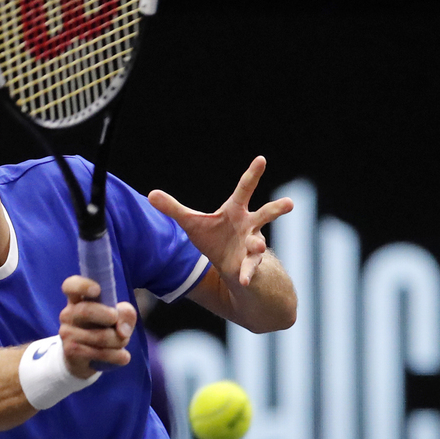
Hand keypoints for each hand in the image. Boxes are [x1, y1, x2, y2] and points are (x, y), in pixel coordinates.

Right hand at [58, 275, 135, 376]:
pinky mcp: (70, 351)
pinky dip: (117, 356)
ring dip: (120, 341)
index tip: (97, 290)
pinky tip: (123, 356)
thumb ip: (126, 314)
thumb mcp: (119, 317)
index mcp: (78, 299)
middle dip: (111, 317)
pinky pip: (101, 353)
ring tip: (122, 342)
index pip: (71, 286)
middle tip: (118, 323)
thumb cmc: (104, 330)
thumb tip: (122, 331)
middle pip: (86, 310)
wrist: (86, 360)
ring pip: (100, 336)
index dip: (82, 285)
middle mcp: (68, 313)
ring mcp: (66, 333)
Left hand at [148, 156, 293, 287]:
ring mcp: (252, 246)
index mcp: (236, 210)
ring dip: (258, 245)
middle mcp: (249, 225)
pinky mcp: (249, 265)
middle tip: (290, 203)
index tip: (261, 159)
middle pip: (266, 214)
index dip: (253, 174)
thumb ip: (173, 209)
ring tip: (258, 247)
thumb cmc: (214, 239)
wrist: (229, 267)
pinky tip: (242, 279)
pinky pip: (250, 268)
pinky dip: (246, 273)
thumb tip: (150, 194)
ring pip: (260, 243)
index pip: (245, 189)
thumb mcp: (192, 224)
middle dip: (277, 209)